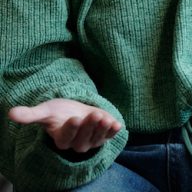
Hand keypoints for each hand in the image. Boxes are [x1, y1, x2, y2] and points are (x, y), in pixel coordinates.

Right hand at [8, 98, 122, 152]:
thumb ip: (31, 115)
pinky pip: (108, 136)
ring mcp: (91, 141)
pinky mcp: (102, 135)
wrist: (74, 110)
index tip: (75, 117)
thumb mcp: (46, 111)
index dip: (71, 129)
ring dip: (102, 130)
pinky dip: (113, 131)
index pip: (66, 138)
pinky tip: (117, 125)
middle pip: (83, 140)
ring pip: (96, 140)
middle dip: (89, 127)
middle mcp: (76, 143)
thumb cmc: (59, 112)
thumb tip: (11, 113)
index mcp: (61, 139)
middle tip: (95, 114)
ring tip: (105, 117)